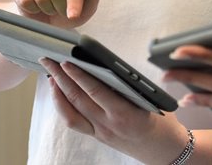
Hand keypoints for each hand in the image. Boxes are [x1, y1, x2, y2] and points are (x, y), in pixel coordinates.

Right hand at [13, 0, 99, 26]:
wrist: (46, 18)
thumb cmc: (69, 9)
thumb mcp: (86, 8)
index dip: (74, 3)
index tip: (73, 16)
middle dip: (60, 8)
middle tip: (60, 10)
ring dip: (46, 9)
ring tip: (49, 6)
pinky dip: (32, 9)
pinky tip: (36, 5)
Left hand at [40, 58, 189, 162]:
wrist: (163, 150)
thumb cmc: (160, 121)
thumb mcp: (148, 99)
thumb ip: (126, 85)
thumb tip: (102, 65)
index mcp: (124, 114)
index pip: (95, 91)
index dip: (78, 75)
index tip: (66, 61)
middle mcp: (108, 125)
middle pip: (77, 100)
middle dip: (60, 79)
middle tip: (49, 61)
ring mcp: (100, 133)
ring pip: (70, 113)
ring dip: (58, 93)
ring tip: (51, 76)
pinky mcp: (97, 136)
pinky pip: (74, 122)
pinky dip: (64, 106)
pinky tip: (60, 93)